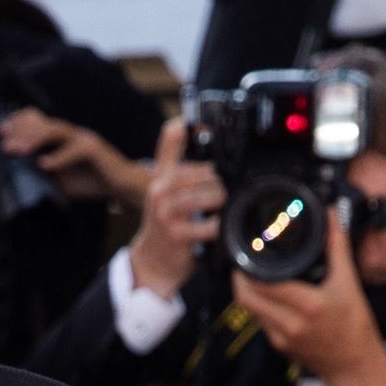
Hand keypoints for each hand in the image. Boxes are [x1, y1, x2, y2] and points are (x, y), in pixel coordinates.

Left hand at [0, 107, 147, 204]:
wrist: (121, 187)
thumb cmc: (89, 181)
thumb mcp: (59, 179)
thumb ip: (40, 174)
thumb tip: (15, 176)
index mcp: (61, 137)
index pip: (38, 120)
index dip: (20, 122)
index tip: (1, 131)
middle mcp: (70, 133)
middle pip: (43, 124)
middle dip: (21, 132)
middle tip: (4, 144)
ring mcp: (83, 138)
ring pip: (56, 131)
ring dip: (36, 140)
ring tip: (20, 152)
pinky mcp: (95, 149)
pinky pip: (75, 150)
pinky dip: (59, 158)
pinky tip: (44, 165)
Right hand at [128, 117, 224, 299]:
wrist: (152, 261)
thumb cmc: (166, 223)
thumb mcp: (167, 189)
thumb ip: (179, 162)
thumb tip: (195, 131)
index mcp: (161, 173)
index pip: (173, 137)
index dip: (192, 125)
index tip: (209, 124)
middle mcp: (160, 188)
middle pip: (206, 170)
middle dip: (226, 181)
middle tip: (234, 191)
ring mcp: (165, 212)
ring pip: (211, 195)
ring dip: (227, 203)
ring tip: (230, 210)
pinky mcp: (175, 234)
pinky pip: (211, 225)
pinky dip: (222, 227)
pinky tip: (223, 229)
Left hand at [231, 208, 385, 385]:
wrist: (354, 366)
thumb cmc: (355, 326)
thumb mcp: (350, 283)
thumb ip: (337, 246)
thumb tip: (332, 216)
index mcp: (308, 305)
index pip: (262, 283)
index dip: (248, 267)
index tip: (248, 251)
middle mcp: (290, 323)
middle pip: (245, 298)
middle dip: (239, 279)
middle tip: (243, 263)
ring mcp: (281, 337)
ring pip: (249, 310)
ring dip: (247, 292)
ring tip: (252, 275)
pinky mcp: (277, 346)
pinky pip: (259, 321)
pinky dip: (258, 306)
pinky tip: (266, 295)